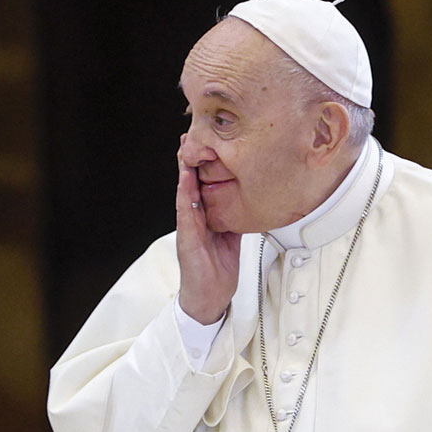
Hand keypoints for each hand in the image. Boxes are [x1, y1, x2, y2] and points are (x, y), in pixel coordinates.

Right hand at [176, 138, 240, 323]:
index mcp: (203, 218)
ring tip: (185, 149)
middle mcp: (192, 220)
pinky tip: (186, 180)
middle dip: (190, 160)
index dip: (203, 164)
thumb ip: (233, 218)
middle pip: (190, 184)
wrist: (210, 298)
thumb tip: (247, 201)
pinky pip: (185, 213)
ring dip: (184, 171)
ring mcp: (188, 228)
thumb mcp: (231, 238)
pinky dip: (185, 195)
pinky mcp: (186, 239)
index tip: (206, 141)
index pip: (202, 186)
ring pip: (184, 193)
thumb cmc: (218, 270)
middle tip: (190, 133)